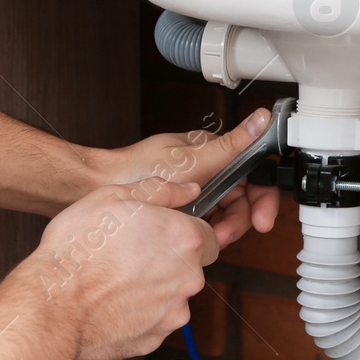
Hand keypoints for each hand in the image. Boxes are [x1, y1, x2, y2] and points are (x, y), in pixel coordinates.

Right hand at [30, 178, 217, 359]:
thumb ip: (159, 191)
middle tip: (129, 254)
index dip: (184, 232)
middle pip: (190, 267)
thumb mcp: (112, 197)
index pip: (208, 235)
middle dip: (167, 261)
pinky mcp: (154, 339)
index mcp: (183, 239)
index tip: (162, 234)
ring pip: (171, 295)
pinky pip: (152, 321)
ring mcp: (172, 313)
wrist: (52, 305)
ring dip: (151, 288)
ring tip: (114, 280)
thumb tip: (188, 190)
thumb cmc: (77, 250)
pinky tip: (110, 302)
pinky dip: (136, 313)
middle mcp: (187, 278)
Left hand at [95, 107, 280, 248]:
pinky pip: (205, 223)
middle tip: (226, 235)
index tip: (263, 219)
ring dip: (222, 230)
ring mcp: (194, 190)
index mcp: (213, 152)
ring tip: (210, 239)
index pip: (253, 174)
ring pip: (224, 215)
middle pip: (241, 200)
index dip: (262, 198)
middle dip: (238, 220)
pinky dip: (205, 232)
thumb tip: (261, 119)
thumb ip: (232, 145)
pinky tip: (197, 238)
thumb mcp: (192, 160)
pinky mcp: (182, 208)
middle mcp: (207, 170)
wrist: (96, 189)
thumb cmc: (138, 170)